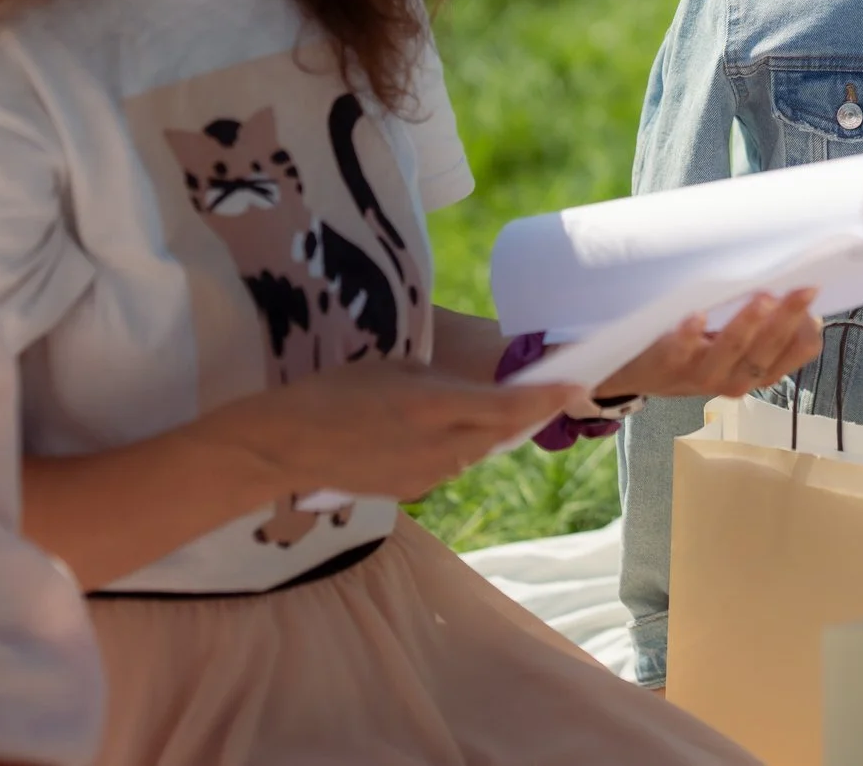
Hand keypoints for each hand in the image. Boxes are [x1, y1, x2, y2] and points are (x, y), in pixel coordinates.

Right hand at [224, 359, 583, 502]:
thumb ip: (444, 385)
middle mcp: (438, 447)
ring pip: (474, 451)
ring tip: (487, 406)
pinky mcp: (411, 492)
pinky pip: (448, 466)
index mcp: (434, 408)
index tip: (576, 386)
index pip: (507, 409)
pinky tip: (439, 431)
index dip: (545, 400)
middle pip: (498, 433)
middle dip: (522, 414)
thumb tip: (477, 395)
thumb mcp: (395, 370)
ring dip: (486, 431)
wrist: (286, 445)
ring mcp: (425, 475)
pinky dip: (454, 448)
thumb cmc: (336, 392)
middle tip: (542, 389)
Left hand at [601, 288, 824, 399]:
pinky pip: (679, 353)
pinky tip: (697, 316)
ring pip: (729, 353)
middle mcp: (732, 379)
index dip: (806, 329)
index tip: (813, 291)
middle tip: (804, 288)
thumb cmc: (694, 349)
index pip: (794, 354)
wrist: (634, 372)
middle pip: (765, 352)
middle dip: (786, 320)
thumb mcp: (733, 340)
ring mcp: (698, 375)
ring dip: (747, 325)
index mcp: (755, 370)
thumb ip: (765, 326)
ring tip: (763, 297)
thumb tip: (805, 309)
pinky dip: (689, 336)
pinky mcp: (665, 366)